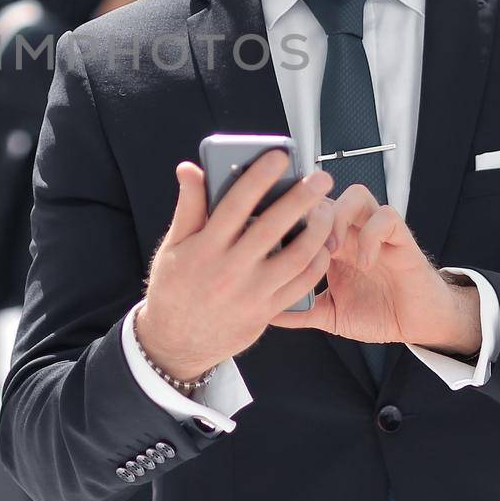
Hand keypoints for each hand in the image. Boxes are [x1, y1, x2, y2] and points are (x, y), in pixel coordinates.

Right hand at [134, 154, 335, 382]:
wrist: (176, 344)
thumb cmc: (174, 288)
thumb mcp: (173, 246)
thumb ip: (189, 207)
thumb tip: (190, 168)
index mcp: (205, 248)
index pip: (236, 205)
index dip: (259, 178)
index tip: (279, 156)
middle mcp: (230, 270)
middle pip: (273, 227)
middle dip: (301, 199)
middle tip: (321, 179)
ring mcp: (251, 293)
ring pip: (295, 257)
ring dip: (316, 231)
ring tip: (326, 211)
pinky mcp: (267, 311)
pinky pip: (301, 285)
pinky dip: (316, 263)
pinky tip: (321, 246)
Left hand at [269, 183, 480, 355]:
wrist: (418, 323)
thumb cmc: (379, 313)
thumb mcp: (331, 316)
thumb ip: (302, 312)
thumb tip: (266, 316)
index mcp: (333, 247)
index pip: (307, 215)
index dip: (291, 223)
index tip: (279, 248)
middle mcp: (353, 233)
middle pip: (326, 196)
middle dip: (312, 215)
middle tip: (305, 245)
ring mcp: (377, 233)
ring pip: (356, 195)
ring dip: (340, 218)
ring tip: (333, 250)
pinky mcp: (401, 240)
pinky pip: (386, 217)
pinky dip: (371, 235)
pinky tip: (364, 262)